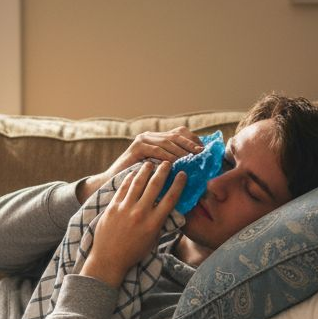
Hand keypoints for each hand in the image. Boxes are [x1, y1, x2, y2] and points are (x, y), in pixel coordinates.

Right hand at [76, 127, 202, 202]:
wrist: (112, 185)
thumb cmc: (137, 182)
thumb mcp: (158, 172)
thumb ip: (171, 166)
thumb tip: (194, 168)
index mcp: (157, 140)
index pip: (180, 134)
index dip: (194, 141)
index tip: (205, 151)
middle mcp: (150, 136)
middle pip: (176, 135)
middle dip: (191, 144)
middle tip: (202, 153)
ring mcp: (143, 140)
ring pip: (168, 141)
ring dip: (181, 150)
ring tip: (192, 158)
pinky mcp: (136, 147)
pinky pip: (156, 149)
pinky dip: (167, 156)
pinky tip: (176, 163)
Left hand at [82, 162, 185, 288]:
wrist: (108, 259)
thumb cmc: (133, 252)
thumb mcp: (152, 240)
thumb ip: (160, 223)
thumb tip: (168, 208)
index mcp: (153, 224)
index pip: (170, 198)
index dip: (178, 184)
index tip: (183, 174)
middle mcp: (140, 213)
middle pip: (155, 185)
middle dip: (163, 171)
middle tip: (168, 163)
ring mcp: (125, 209)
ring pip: (138, 182)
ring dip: (146, 170)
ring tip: (151, 163)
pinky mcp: (112, 207)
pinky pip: (123, 188)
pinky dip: (130, 178)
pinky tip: (134, 172)